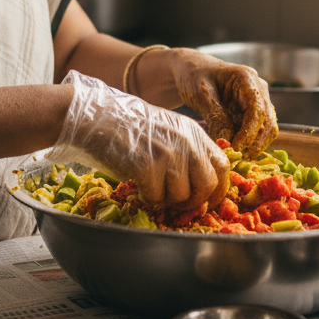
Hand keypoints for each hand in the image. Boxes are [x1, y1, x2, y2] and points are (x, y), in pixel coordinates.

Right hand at [45, 71, 229, 211]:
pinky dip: (145, 196)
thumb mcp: (169, 132)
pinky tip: (136, 181)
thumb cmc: (129, 129)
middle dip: (191, 200)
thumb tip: (205, 188)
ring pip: (181, 196)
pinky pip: (155, 197)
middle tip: (172, 199)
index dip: (217, 189)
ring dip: (165, 198)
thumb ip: (188, 152)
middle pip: (207, 186)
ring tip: (149, 183)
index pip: (223, 167)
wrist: (95, 117)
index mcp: (194, 133)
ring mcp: (168, 152)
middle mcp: (186, 141)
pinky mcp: (147, 165)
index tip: (204, 201)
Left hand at [167, 50, 278, 158]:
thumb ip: (216, 116)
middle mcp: (258, 89)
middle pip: (268, 121)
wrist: (191, 70)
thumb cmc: (194, 76)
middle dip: (256, 142)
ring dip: (254, 145)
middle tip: (238, 158)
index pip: (257, 108)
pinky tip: (234, 151)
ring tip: (235, 156)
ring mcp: (257, 101)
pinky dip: (248, 143)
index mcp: (247, 78)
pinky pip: (256, 131)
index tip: (237, 147)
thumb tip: (228, 142)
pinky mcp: (251, 112)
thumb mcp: (201, 94)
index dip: (250, 131)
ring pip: (266, 129)